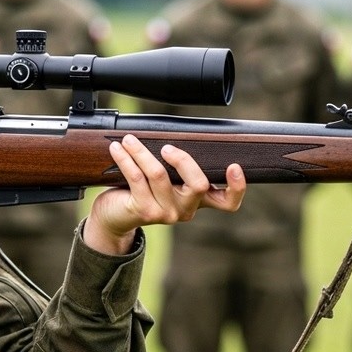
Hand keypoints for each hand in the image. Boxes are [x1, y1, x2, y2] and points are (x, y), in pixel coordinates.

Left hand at [84, 134, 245, 255]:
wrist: (115, 216)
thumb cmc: (142, 191)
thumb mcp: (166, 179)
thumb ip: (176, 166)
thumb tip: (173, 135)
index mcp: (198, 200)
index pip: (227, 202)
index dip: (237, 187)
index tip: (234, 166)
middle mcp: (187, 209)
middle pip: (199, 184)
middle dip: (184, 160)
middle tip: (166, 147)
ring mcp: (167, 213)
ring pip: (160, 175)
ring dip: (141, 152)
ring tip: (129, 139)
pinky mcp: (146, 211)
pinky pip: (138, 178)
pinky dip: (127, 159)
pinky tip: (118, 149)